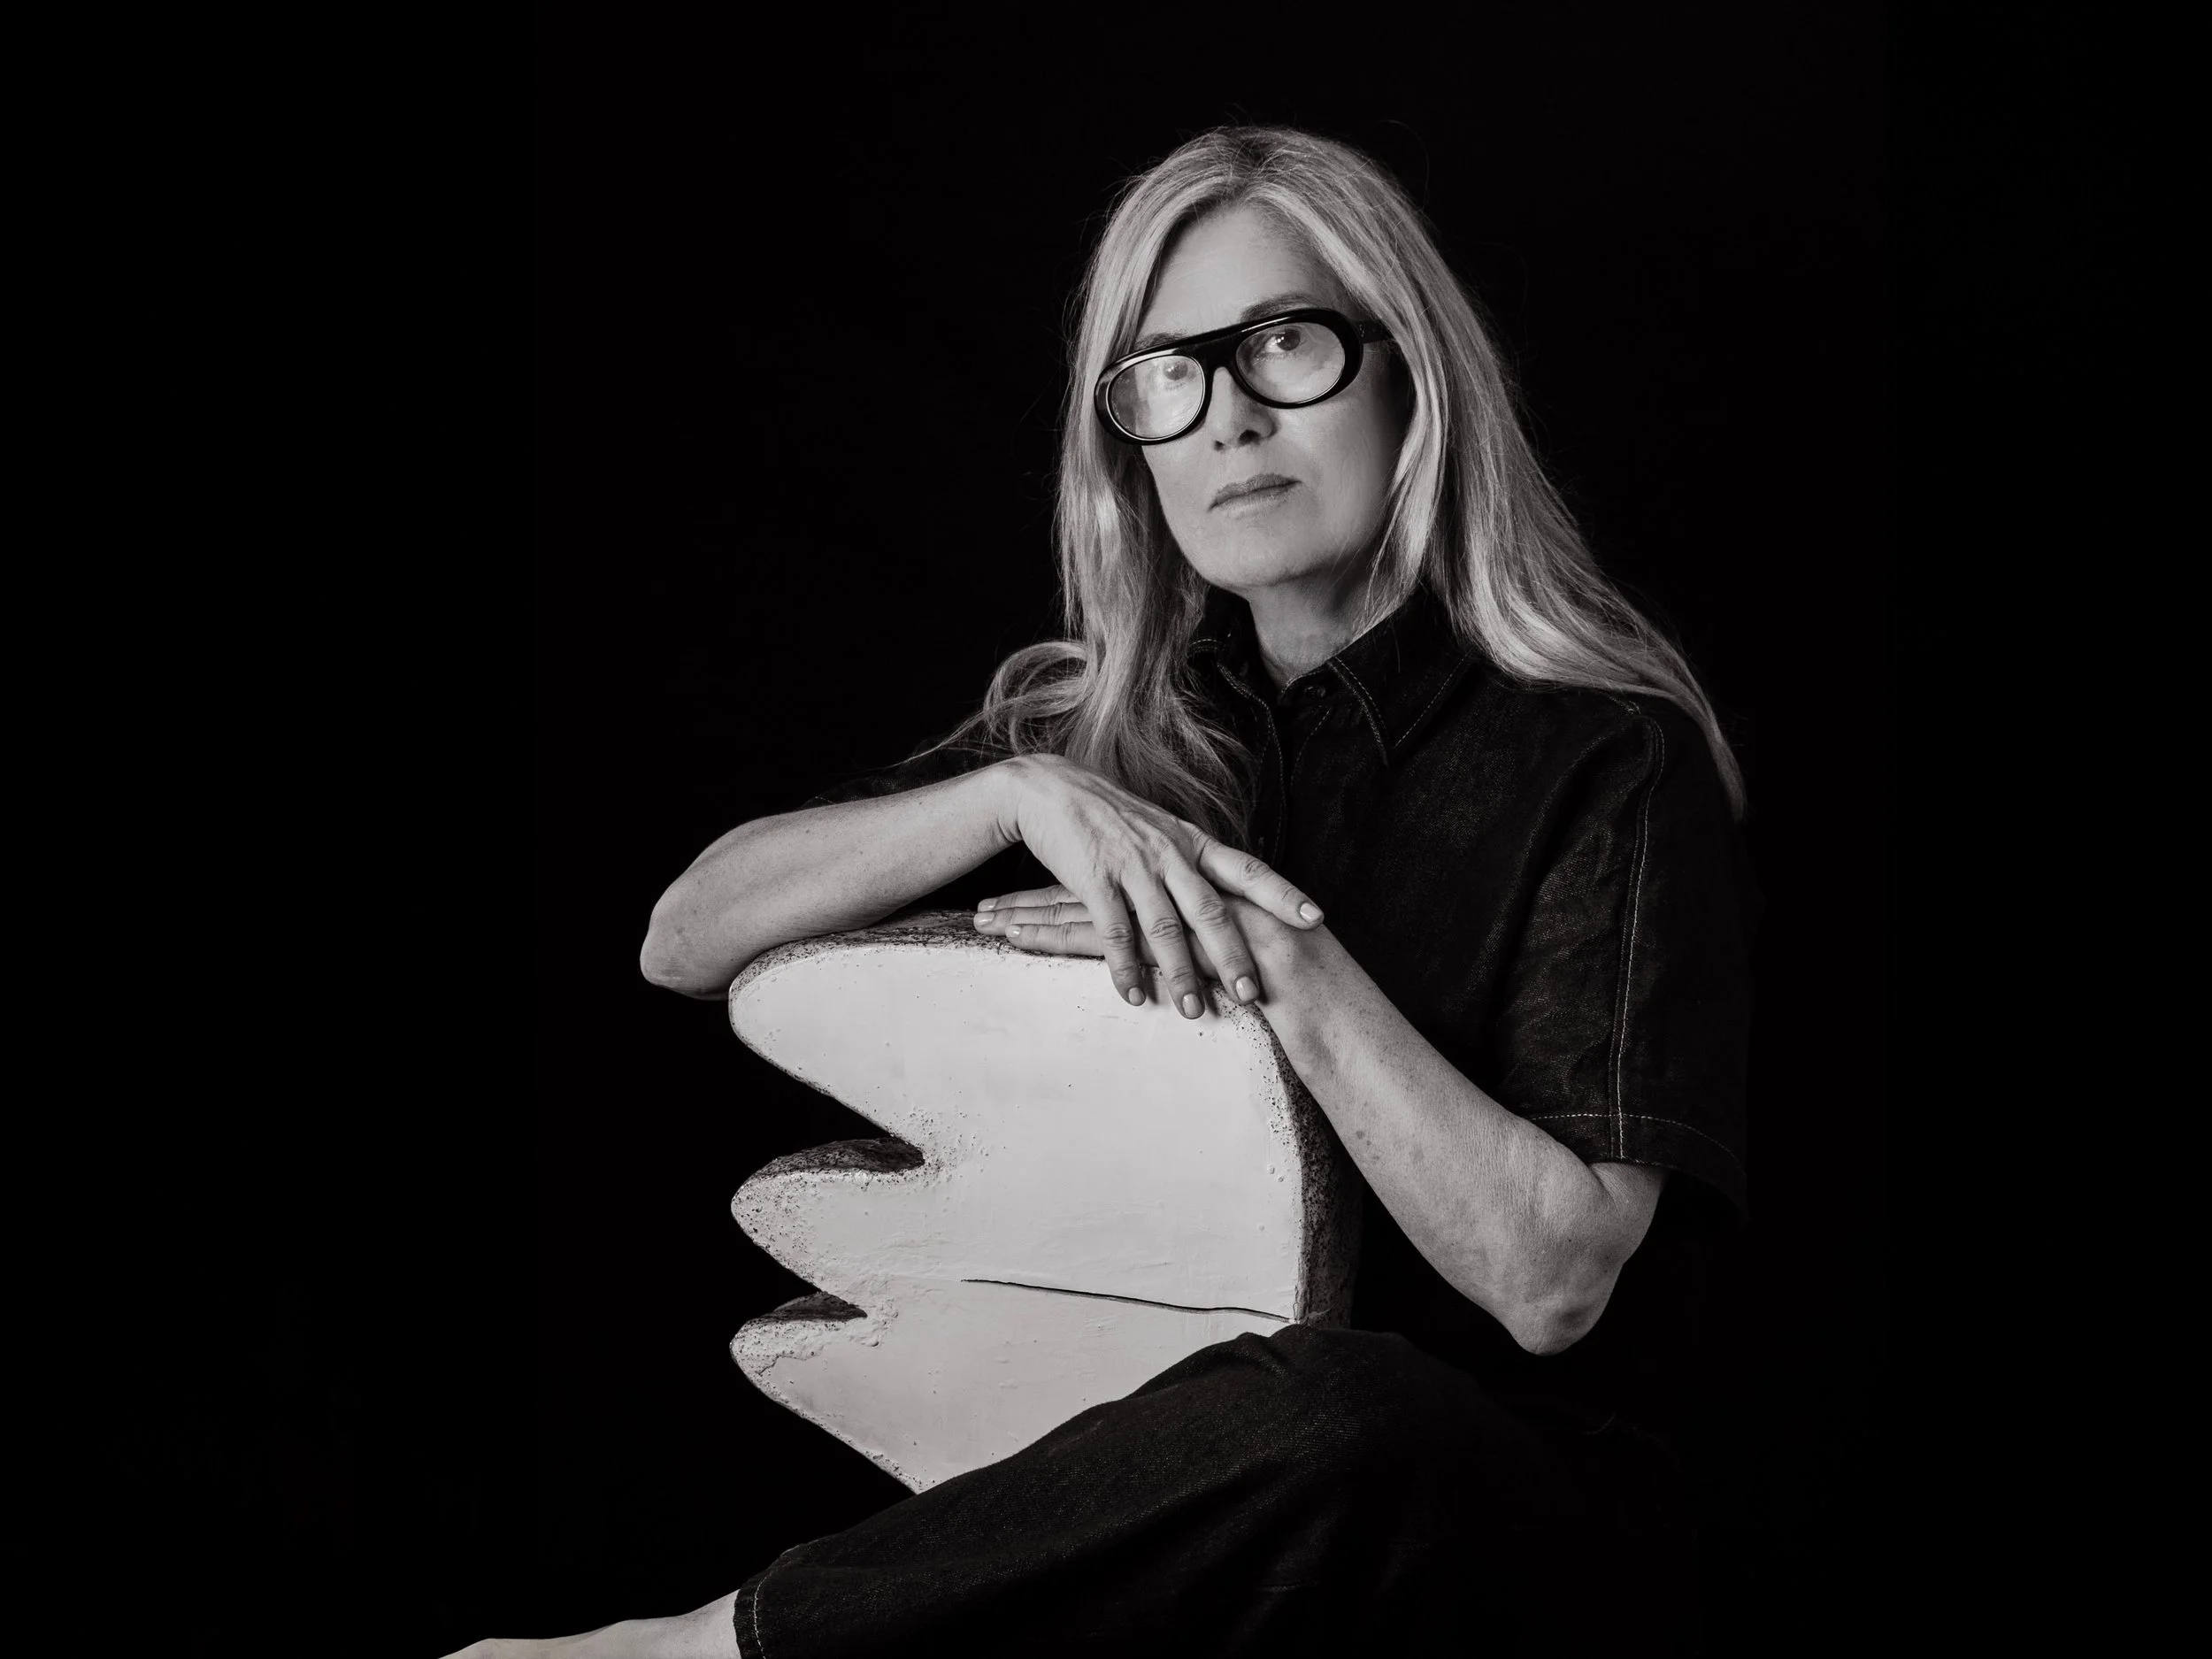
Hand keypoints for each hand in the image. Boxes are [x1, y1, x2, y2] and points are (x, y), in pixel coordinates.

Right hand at [988, 754, 1321, 1017]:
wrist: (1051, 789)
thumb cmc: (1112, 817)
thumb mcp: (1164, 832)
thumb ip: (1195, 865)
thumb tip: (1233, 897)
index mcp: (1192, 843)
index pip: (1248, 869)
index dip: (1282, 894)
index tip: (1315, 919)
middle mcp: (1169, 853)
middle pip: (1211, 910)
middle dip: (1233, 955)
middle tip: (1254, 994)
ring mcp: (1132, 865)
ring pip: (1165, 927)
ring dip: (1181, 973)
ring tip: (1195, 1012)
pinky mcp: (1094, 878)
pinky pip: (1114, 931)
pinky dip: (1125, 967)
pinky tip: (1133, 995)